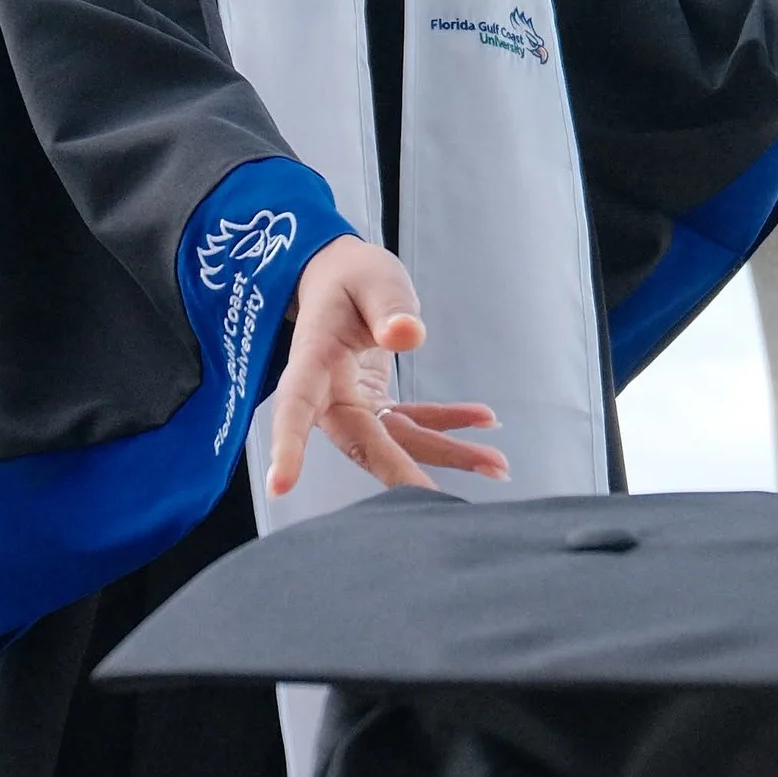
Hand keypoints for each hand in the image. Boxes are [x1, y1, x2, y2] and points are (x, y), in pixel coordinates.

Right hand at [265, 235, 508, 500]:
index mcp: (313, 359)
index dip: (289, 446)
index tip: (280, 486)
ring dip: (445, 454)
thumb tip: (408, 335)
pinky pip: (414, 424)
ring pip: (396, 441)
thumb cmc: (349, 275)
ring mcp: (354, 405)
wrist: (341, 279)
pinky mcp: (375, 407)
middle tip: (437, 501)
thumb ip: (388, 303)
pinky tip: (484, 420)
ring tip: (496, 465)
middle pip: (361, 440)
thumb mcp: (370, 275)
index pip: (295, 404)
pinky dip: (449, 424)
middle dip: (401, 470)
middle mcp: (328, 394)